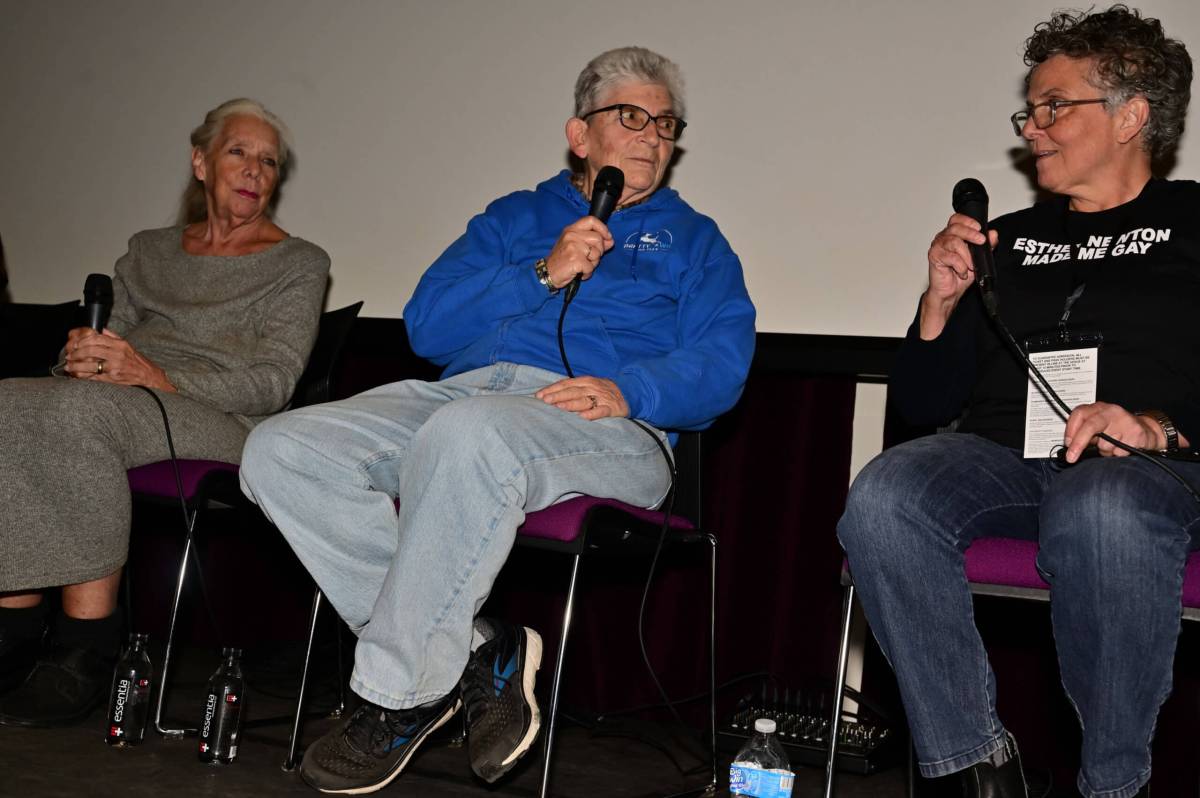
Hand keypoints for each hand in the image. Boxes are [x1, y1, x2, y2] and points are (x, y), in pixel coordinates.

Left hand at [63, 327, 175, 391]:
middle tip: (70, 355)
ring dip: (76, 366)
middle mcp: (117, 355)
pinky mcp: (112, 378)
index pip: (96, 339)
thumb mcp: (127, 346)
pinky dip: (83, 375)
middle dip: (77, 353)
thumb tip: (100, 329)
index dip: (83, 341)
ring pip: (90, 365)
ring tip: (70, 366)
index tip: (76, 344)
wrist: (149, 376)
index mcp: (120, 344)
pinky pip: (94, 376)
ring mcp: (114, 367)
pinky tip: (77, 374)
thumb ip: (113, 337)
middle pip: (91, 351)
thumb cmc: (137, 362)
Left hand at [536, 376, 627, 420]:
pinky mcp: (612, 409)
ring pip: (585, 400)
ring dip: (571, 404)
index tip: (539, 396)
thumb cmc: (603, 392)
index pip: (566, 384)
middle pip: (572, 392)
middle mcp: (593, 388)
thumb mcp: (589, 386)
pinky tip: (583, 417)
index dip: (552, 389)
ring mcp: (602, 398)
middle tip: (545, 401)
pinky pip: (601, 411)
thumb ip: (572, 389)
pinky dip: (592, 414)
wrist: (630, 393)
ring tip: (559, 407)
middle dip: (558, 396)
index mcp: (586, 381)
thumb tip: (549, 396)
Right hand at [544, 216, 613, 289]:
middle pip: (598, 239)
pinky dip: (587, 273)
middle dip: (599, 251)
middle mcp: (571, 235)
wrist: (548, 273)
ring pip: (597, 253)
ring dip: (593, 263)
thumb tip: (610, 241)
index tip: (608, 237)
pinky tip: (579, 273)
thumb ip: (593, 242)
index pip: (591, 220)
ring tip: (582, 265)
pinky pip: (591, 267)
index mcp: (571, 230)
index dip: (603, 228)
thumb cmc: (561, 260)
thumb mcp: (575, 246)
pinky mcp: (575, 260)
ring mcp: (573, 247)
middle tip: (589, 259)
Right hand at [919, 214, 998, 338]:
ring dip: (966, 255)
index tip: (979, 228)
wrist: (949, 292)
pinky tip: (962, 273)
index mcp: (952, 235)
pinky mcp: (934, 257)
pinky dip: (960, 266)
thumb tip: (993, 234)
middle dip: (970, 233)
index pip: (957, 219)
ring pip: (953, 242)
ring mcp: (937, 247)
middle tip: (981, 241)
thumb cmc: (959, 275)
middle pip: (955, 227)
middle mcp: (943, 238)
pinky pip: (951, 257)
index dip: (967, 221)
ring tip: (970, 266)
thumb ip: (986, 246)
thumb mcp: (978, 259)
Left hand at [1061, 401, 1168, 462]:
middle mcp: (1111, 411)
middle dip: (1079, 443)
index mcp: (1098, 408)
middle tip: (1071, 458)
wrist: (1147, 430)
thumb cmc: (1117, 429)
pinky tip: (1123, 447)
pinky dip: (1117, 454)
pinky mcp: (1136, 433)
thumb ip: (1084, 432)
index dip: (1070, 430)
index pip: (1079, 414)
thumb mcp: (1099, 426)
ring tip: (1112, 445)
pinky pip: (1119, 451)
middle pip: (1091, 426)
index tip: (1067, 444)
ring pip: (1105, 444)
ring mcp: (1125, 421)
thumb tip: (1068, 446)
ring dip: (1105, 451)